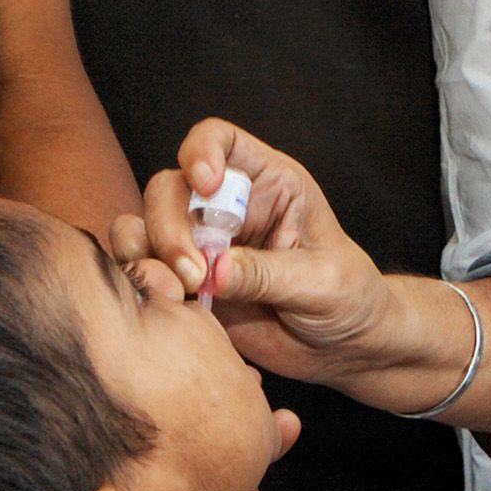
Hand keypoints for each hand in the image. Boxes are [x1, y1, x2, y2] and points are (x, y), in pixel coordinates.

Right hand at [120, 121, 395, 386]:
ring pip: (142, 228)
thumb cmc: (348, 300)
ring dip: (146, 254)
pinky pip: (144, 273)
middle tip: (193, 274)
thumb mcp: (321, 283)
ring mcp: (201, 246)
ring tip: (178, 293)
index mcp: (268, 183)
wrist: (343, 349)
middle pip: (168, 188)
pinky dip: (145, 286)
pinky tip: (173, 309)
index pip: (219, 141)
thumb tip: (211, 272)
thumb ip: (266, 273)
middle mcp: (226, 206)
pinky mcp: (186, 284)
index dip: (201, 152)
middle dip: (168, 226)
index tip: (203, 183)